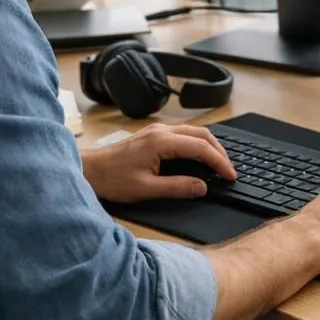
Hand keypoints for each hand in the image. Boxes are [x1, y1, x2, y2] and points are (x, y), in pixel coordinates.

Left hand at [81, 124, 236, 202]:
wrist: (89, 170)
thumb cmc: (113, 180)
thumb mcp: (146, 189)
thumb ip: (177, 187)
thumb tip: (202, 187)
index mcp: (162, 142)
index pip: (201, 147)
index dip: (219, 162)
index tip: (230, 176)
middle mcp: (162, 131)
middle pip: (201, 134)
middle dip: (219, 151)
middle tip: (229, 170)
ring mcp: (157, 131)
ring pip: (193, 132)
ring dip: (209, 146)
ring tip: (219, 164)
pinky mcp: (153, 135)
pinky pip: (183, 134)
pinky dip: (197, 144)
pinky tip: (199, 157)